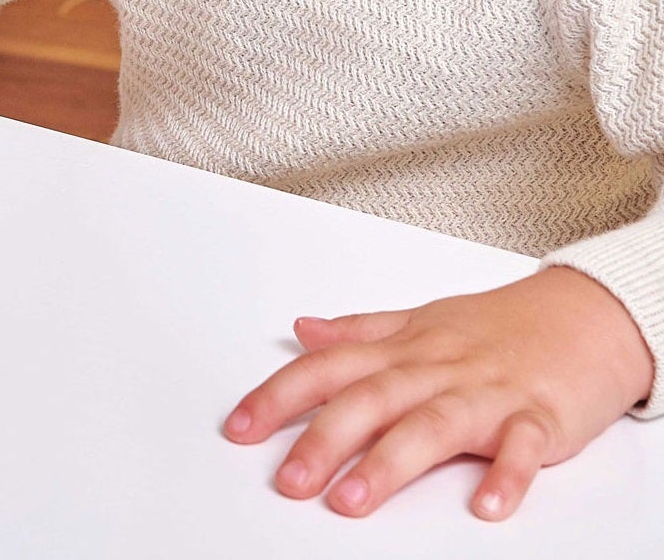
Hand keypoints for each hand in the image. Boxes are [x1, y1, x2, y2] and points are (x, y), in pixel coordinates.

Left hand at [224, 266, 653, 519]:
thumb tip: (300, 330)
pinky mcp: (538, 419)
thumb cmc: (496, 325)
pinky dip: (506, 476)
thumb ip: (359, 331)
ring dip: (390, 463)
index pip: (328, 368)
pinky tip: (486, 506)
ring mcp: (487, 394)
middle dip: (324, 440)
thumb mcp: (419, 320)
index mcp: (403, 348)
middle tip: (287, 480)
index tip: (239, 428)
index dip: (279, 396)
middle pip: (371, 400)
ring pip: (431, 425)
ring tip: (352, 502)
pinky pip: (521, 449)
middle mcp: (436, 368)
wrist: (583, 315)